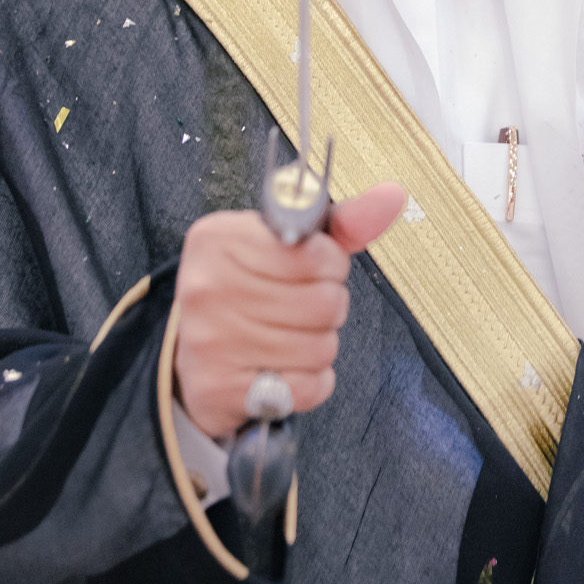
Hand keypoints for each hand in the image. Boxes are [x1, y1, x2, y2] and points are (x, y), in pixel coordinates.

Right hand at [172, 182, 404, 439]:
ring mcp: (210, 340)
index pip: (318, 254)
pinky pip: (307, 387)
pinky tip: (282, 370)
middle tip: (299, 308)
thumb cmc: (248, 291)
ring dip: (319, 346)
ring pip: (321, 348)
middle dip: (328, 307)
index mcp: (220, 238)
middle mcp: (208, 286)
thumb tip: (392, 196)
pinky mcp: (220, 387)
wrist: (191, 358)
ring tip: (288, 338)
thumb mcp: (284, 246)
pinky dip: (308, 383)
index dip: (329, 265)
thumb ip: (340, 224)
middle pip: (325, 303)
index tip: (309, 268)